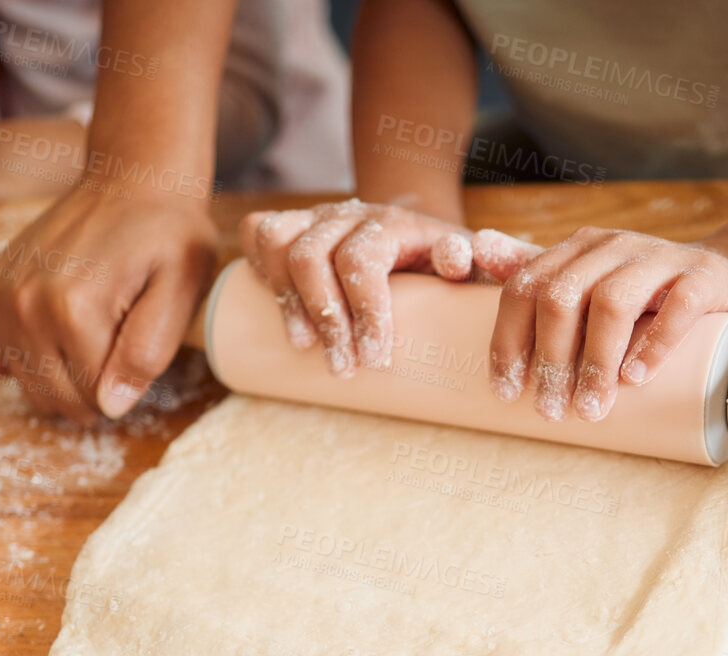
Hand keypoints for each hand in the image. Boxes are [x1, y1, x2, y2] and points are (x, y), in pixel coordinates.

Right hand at [0, 185, 217, 421]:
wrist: (132, 178)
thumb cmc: (167, 234)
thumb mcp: (181, 290)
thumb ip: (148, 351)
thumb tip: (111, 406)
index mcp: (75, 309)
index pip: (96, 398)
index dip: (125, 388)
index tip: (139, 351)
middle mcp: (27, 303)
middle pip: (57, 396)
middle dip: (92, 390)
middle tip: (119, 350)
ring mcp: (1, 294)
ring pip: (27, 383)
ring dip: (60, 376)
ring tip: (92, 338)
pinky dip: (17, 360)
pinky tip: (49, 340)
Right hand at [237, 199, 468, 375]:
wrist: (415, 236)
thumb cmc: (440, 265)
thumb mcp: (467, 265)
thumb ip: (470, 261)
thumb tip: (457, 259)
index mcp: (391, 223)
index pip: (361, 260)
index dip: (364, 311)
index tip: (375, 360)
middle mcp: (348, 214)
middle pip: (311, 257)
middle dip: (324, 318)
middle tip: (343, 369)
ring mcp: (314, 218)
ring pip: (276, 244)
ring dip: (286, 300)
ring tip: (304, 348)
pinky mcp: (291, 227)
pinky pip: (257, 232)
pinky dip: (257, 266)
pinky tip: (274, 305)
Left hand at [471, 227, 727, 421]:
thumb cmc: (650, 299)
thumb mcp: (593, 285)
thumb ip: (540, 273)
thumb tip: (478, 250)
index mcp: (579, 250)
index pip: (525, 287)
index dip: (508, 341)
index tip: (507, 393)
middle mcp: (614, 247)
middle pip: (562, 296)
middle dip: (550, 360)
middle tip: (551, 411)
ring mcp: (662, 258)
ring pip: (613, 302)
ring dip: (596, 362)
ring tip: (592, 409)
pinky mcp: (706, 278)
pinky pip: (679, 305)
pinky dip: (653, 345)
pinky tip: (636, 379)